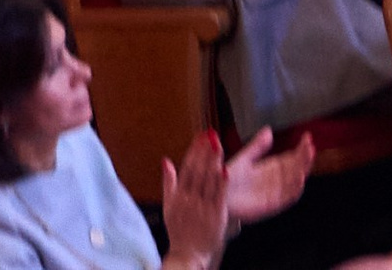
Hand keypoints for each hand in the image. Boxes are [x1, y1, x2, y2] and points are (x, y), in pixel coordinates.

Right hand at [161, 131, 231, 267]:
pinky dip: (222, 184)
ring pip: (208, 181)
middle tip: (211, 134)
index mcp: (179, 195)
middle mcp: (190, 200)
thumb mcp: (168, 206)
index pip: (187, 167)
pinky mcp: (216, 217)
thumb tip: (166, 160)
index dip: (194, 150)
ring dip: (213, 162)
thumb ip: (168, 182)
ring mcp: (203, 208)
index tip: (200, 136)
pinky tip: (225, 170)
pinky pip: (219, 197)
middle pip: (198, 171)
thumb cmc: (179, 231)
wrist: (188, 256)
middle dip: (205, 151)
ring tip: (218, 145)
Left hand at [223, 127, 312, 226]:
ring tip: (308, 159)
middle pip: (296, 168)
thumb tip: (269, 129)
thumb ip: (257, 146)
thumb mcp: (245, 157)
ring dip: (303, 171)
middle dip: (305, 158)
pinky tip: (300, 179)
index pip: (291, 157)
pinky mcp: (272, 204)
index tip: (308, 137)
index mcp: (271, 167)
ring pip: (295, 182)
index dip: (301, 149)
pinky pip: (287, 198)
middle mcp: (277, 180)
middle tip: (311, 146)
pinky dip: (295, 189)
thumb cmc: (231, 177)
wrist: (220, 195)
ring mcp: (276, 192)